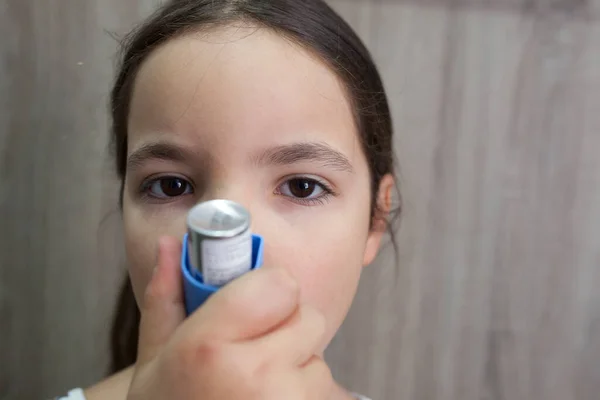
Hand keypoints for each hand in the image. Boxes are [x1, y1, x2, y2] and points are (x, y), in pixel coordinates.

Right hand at [126, 236, 333, 399]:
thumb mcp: (155, 357)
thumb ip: (167, 296)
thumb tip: (172, 243)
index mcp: (210, 347)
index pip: (280, 284)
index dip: (268, 292)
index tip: (251, 307)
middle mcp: (255, 375)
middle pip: (306, 316)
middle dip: (284, 329)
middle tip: (251, 355)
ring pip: (318, 355)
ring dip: (297, 366)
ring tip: (256, 390)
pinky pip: (326, 390)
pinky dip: (305, 393)